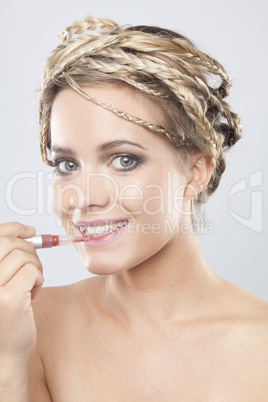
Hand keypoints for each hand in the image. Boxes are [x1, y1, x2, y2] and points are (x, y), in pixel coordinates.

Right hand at [0, 222, 43, 368]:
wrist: (5, 351)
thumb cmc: (7, 314)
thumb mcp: (3, 278)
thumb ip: (8, 256)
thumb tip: (28, 232)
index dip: (15, 229)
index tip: (30, 231)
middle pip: (13, 244)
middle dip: (30, 252)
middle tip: (33, 269)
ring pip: (25, 257)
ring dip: (36, 269)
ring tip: (29, 286)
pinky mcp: (8, 298)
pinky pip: (33, 271)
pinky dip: (39, 280)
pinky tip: (31, 295)